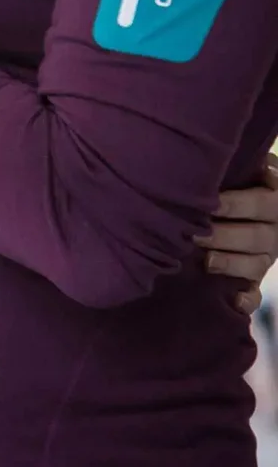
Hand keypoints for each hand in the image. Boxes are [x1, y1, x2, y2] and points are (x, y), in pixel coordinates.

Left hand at [200, 153, 277, 315]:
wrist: (247, 206)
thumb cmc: (239, 180)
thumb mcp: (249, 169)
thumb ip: (252, 166)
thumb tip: (252, 165)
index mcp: (274, 201)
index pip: (261, 204)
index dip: (236, 205)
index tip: (211, 204)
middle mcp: (274, 231)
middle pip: (255, 236)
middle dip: (224, 236)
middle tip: (196, 234)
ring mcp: (266, 257)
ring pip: (255, 264)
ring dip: (231, 263)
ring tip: (207, 261)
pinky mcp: (256, 279)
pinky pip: (256, 293)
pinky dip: (247, 300)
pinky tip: (235, 301)